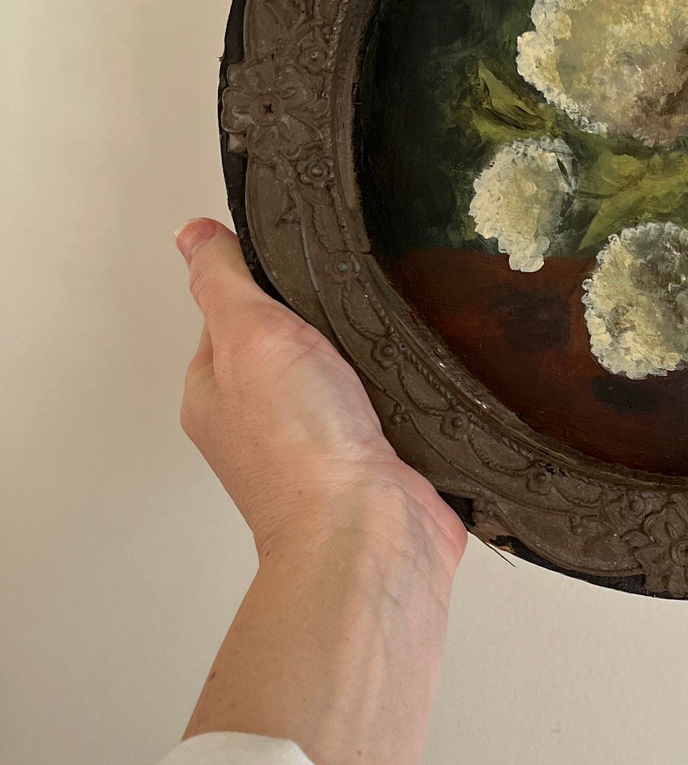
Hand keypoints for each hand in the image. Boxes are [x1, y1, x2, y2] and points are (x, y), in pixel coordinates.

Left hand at [175, 218, 465, 569]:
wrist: (371, 529)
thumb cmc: (302, 448)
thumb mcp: (249, 334)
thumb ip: (223, 280)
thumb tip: (192, 235)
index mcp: (217, 392)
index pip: (232, 314)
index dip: (265, 282)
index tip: (298, 260)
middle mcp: (266, 422)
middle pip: (295, 343)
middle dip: (327, 319)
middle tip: (352, 296)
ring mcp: (325, 444)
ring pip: (349, 376)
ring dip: (373, 356)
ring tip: (390, 334)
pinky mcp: (379, 460)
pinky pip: (393, 408)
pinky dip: (407, 392)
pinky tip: (417, 378)